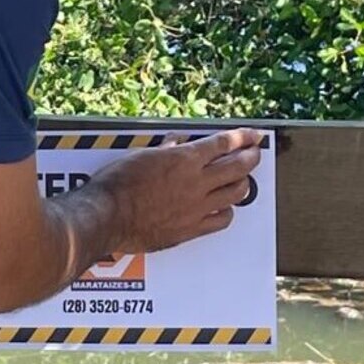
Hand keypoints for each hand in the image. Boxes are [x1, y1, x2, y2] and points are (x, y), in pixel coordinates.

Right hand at [88, 129, 263, 253]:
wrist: (108, 216)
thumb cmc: (118, 183)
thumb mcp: (140, 155)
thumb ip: (165, 150)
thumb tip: (177, 143)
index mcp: (184, 159)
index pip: (223, 144)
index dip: (242, 137)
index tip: (253, 135)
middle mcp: (196, 182)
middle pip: (237, 167)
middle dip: (251, 157)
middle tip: (255, 153)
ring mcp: (198, 207)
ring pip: (236, 193)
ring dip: (243, 183)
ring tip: (243, 179)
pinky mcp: (192, 228)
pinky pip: (222, 220)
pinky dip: (228, 211)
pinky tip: (225, 208)